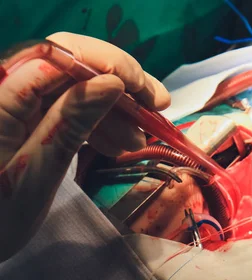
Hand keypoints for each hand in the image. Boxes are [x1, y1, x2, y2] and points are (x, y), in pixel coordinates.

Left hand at [0, 32, 169, 261]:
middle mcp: (7, 89)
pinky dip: (98, 122)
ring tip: (139, 139)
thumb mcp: (36, 174)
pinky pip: (69, 108)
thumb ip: (70, 123)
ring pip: (75, 86)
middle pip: (70, 63)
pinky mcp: (28, 119)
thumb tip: (112, 82)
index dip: (107, 63)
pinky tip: (119, 142)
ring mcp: (18, 104)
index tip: (146, 92)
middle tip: (158, 106)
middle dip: (118, 81)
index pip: (57, 55)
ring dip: (114, 107)